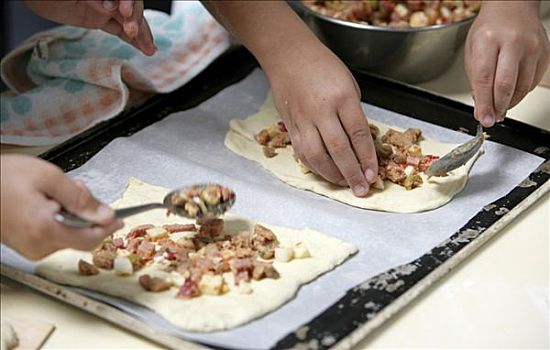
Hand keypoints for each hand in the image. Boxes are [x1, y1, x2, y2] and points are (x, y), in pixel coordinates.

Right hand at [0, 155, 122, 259]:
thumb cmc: (4, 178)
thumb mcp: (49, 178)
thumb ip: (81, 199)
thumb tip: (105, 215)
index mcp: (44, 229)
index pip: (90, 239)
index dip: (108, 228)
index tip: (119, 219)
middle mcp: (37, 245)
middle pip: (80, 237)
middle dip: (87, 214)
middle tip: (79, 189)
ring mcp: (30, 248)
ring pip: (68, 235)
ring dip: (73, 215)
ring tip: (57, 192)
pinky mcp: (25, 246)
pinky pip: (54, 236)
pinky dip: (59, 220)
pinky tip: (49, 203)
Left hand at [24, 0, 156, 55]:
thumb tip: (111, 7)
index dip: (130, 3)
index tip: (124, 13)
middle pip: (132, 7)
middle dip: (136, 20)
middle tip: (133, 31)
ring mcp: (105, 6)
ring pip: (129, 21)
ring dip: (141, 34)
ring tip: (149, 48)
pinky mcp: (99, 19)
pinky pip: (120, 29)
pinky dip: (132, 40)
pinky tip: (144, 47)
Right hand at [203, 1, 377, 195]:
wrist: (289, 56)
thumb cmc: (323, 66)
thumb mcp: (348, 84)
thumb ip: (353, 114)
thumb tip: (358, 144)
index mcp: (342, 96)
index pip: (358, 133)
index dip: (367, 158)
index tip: (373, 174)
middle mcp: (321, 110)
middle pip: (339, 149)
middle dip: (352, 173)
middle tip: (361, 189)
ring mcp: (303, 119)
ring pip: (317, 155)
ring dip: (332, 174)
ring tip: (344, 184)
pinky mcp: (290, 125)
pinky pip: (302, 152)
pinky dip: (315, 166)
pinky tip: (325, 173)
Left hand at [465, 1, 549, 126]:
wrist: (512, 8)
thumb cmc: (489, 28)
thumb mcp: (472, 50)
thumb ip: (475, 77)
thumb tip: (481, 104)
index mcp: (489, 40)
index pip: (484, 79)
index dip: (483, 103)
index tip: (483, 118)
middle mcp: (513, 42)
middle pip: (506, 85)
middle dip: (498, 107)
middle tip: (492, 118)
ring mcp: (532, 47)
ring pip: (522, 87)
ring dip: (509, 102)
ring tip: (499, 107)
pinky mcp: (545, 53)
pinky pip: (532, 82)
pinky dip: (520, 92)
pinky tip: (511, 92)